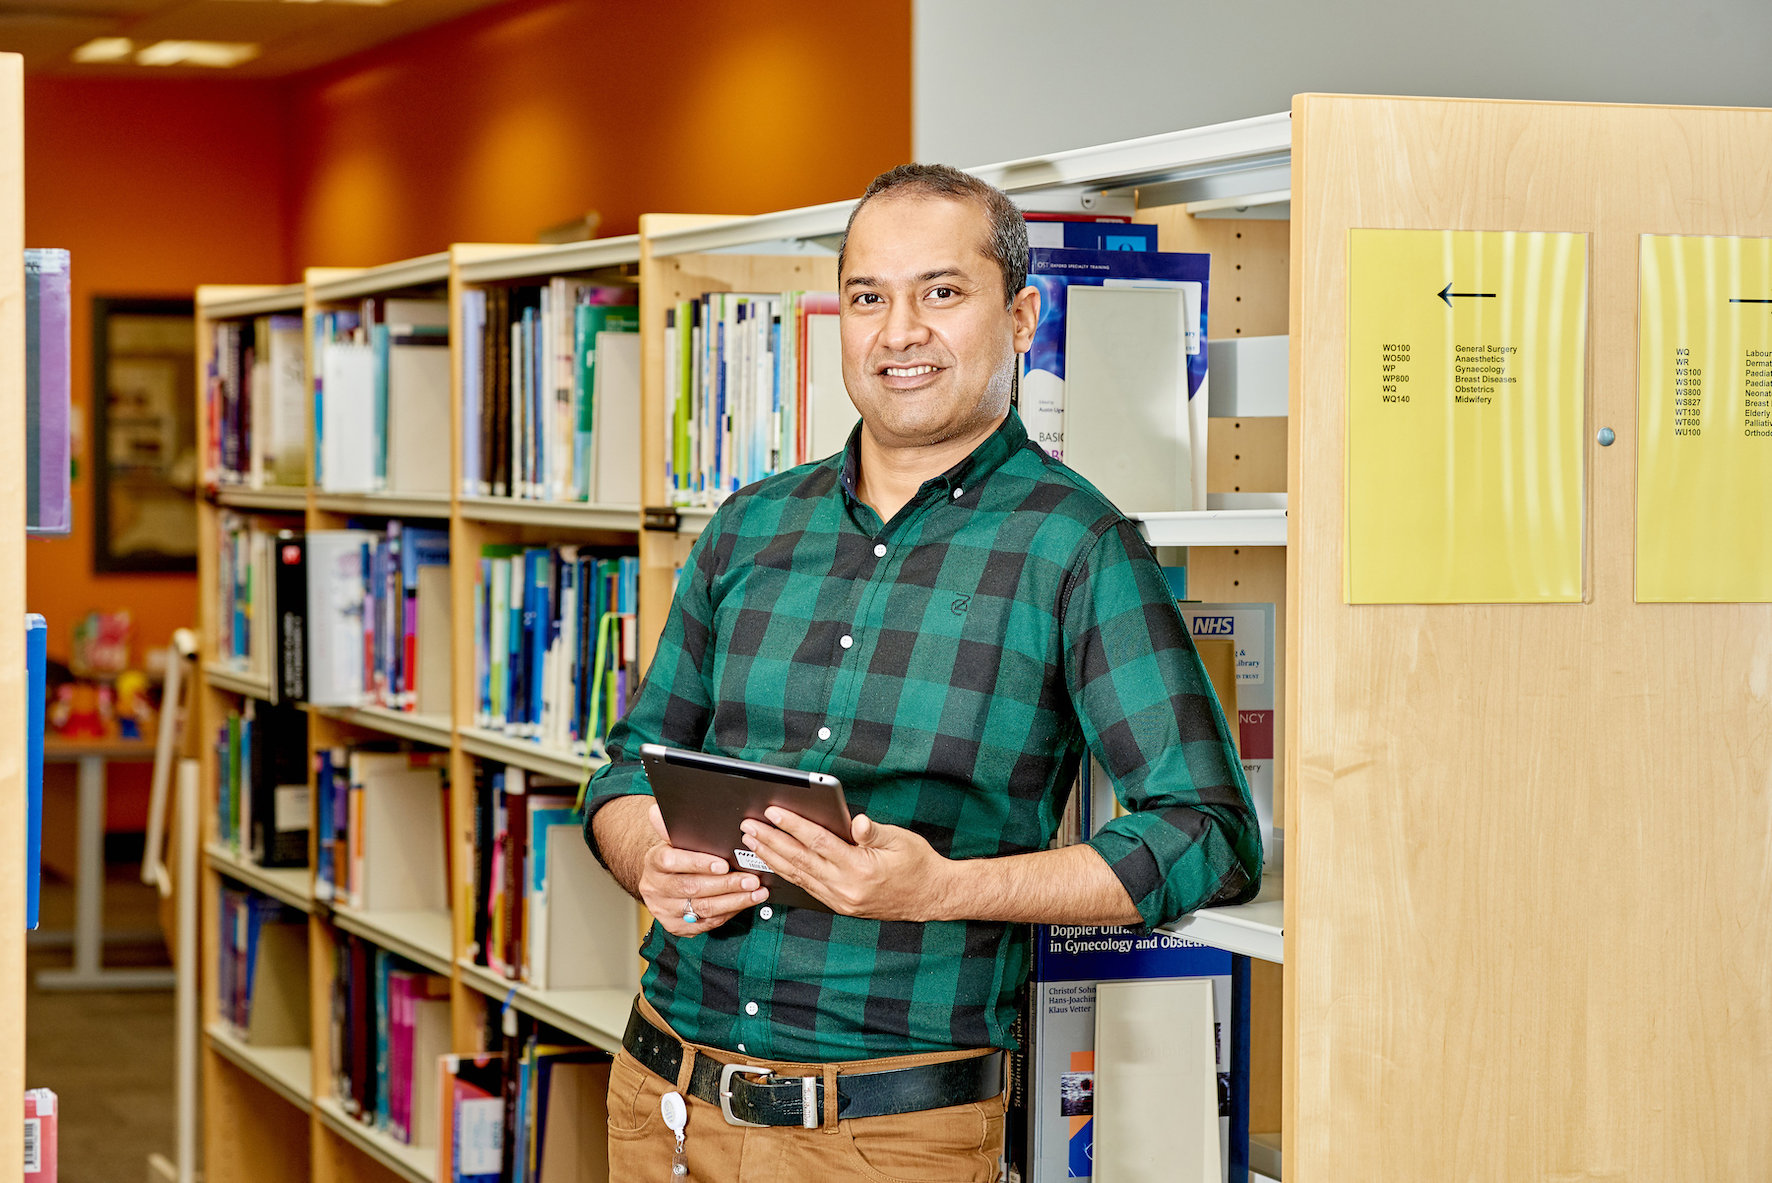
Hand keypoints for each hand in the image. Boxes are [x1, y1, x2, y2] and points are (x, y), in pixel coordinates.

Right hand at [639, 803, 768, 936]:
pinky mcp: (676, 926)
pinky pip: (706, 922)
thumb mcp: (672, 842)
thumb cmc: (674, 858)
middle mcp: (655, 889)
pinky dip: (728, 913)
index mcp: (654, 863)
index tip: (723, 864)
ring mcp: (664, 910)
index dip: (698, 863)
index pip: (672, 862)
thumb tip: (658, 810)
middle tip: (751, 880)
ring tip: (756, 892)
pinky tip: (744, 903)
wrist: (661, 883)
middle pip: (691, 888)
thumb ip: (670, 828)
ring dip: (733, 901)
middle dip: (725, 884)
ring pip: (702, 908)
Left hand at [740, 809, 952, 921]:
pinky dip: (788, 873)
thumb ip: (874, 832)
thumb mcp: (900, 840)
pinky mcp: (840, 906)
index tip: (774, 812)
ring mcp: (841, 900)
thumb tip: (857, 822)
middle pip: (801, 861)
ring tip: (753, 842)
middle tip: (749, 826)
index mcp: (860, 869)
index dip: (794, 826)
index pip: (819, 843)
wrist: (931, 897)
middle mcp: (846, 888)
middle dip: (772, 842)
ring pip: (799, 877)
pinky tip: (774, 862)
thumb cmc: (917, 863)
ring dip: (773, 858)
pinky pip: (807, 888)